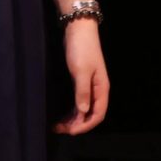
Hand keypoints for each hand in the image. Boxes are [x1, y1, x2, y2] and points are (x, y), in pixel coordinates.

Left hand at [54, 20, 109, 135]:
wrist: (78, 29)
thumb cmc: (82, 49)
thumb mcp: (81, 71)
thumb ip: (82, 92)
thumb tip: (83, 112)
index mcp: (101, 88)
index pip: (98, 114)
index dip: (85, 125)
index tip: (71, 131)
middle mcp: (97, 89)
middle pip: (90, 114)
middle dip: (77, 124)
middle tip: (61, 129)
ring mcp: (89, 85)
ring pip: (83, 109)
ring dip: (73, 119)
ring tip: (58, 126)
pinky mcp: (81, 81)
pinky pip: (78, 102)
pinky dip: (71, 110)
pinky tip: (62, 115)